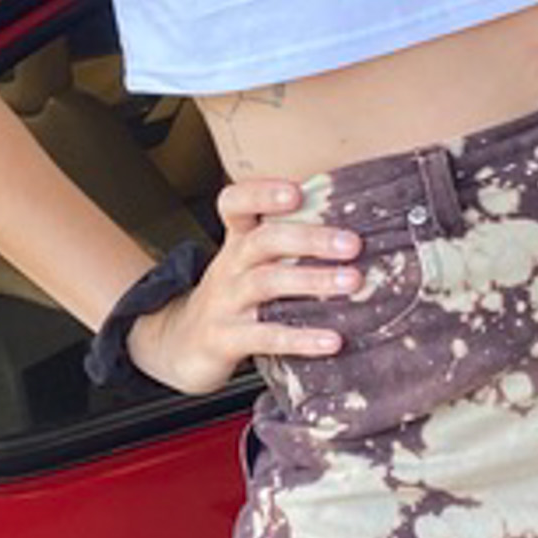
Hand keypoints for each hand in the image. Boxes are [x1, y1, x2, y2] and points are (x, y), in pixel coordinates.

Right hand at [124, 177, 365, 392]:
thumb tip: (355, 233)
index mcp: (237, 243)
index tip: (298, 191)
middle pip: (264, 241)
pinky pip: (265, 335)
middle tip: (352, 244)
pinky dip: (301, 337)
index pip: (236, 204)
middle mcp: (229, 267)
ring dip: (313, 279)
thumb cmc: (232, 300)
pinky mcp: (225, 339)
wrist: (181, 346)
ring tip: (352, 282)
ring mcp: (225, 302)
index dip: (262, 193)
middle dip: (310, 239)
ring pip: (266, 283)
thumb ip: (287, 247)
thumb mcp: (248, 266)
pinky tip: (333, 340)